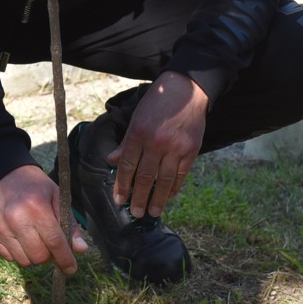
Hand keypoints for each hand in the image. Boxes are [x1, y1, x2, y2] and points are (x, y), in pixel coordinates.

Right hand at [0, 164, 87, 274]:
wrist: (4, 175)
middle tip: (50, 246)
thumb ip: (70, 224)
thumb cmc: (36, 188)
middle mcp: (15, 217)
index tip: (71, 269)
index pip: (55, 242)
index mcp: (36, 206)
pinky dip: (18, 252)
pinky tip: (19, 236)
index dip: (65, 258)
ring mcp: (0, 226)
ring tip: (34, 239)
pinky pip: (9, 257)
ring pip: (24, 261)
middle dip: (49, 256)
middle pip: (39, 256)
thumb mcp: (58, 198)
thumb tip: (80, 250)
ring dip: (33, 255)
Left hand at [107, 71, 207, 218]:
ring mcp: (175, 148)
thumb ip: (126, 142)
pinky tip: (169, 196)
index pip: (127, 165)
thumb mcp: (136, 118)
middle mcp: (156, 143)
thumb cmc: (158, 103)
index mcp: (139, 133)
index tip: (119, 199)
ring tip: (152, 212)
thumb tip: (112, 160)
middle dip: (139, 197)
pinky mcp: (191, 150)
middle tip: (135, 212)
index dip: (122, 185)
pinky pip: (181, 174)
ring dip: (157, 199)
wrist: (186, 90)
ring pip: (164, 180)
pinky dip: (174, 187)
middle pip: (145, 177)